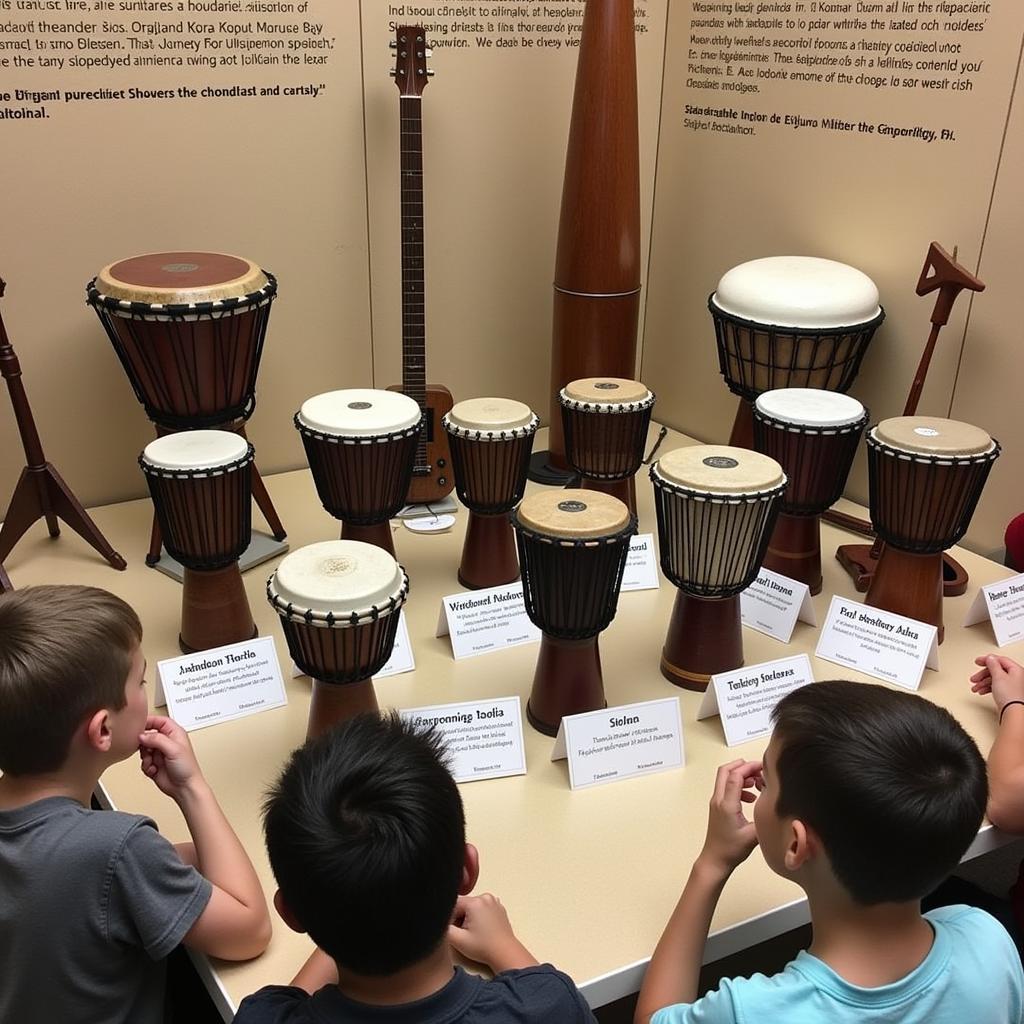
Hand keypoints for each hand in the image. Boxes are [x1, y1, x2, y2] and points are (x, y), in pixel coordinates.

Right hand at [138, 715, 204, 799]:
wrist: (184, 788)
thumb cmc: (187, 768)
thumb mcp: (173, 749)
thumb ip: (157, 739)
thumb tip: (142, 735)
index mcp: (175, 734)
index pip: (159, 721)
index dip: (148, 721)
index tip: (137, 726)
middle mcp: (166, 742)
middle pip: (148, 735)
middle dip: (144, 743)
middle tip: (146, 749)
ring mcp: (159, 753)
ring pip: (143, 749)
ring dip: (145, 757)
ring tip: (152, 762)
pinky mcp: (154, 764)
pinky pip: (143, 762)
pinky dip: (146, 766)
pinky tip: (154, 770)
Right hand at [448, 894, 536, 972]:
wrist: (505, 953)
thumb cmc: (482, 948)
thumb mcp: (457, 940)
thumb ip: (443, 928)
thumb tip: (439, 919)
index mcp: (475, 902)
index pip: (453, 905)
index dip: (450, 918)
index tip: (454, 931)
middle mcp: (485, 897)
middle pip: (463, 905)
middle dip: (459, 918)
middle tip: (463, 934)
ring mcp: (493, 901)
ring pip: (471, 907)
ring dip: (468, 918)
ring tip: (473, 933)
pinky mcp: (498, 907)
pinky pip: (481, 908)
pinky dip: (478, 917)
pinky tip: (481, 930)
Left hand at [698, 760, 761, 876]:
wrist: (715, 860)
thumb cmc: (731, 850)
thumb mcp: (752, 836)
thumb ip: (764, 820)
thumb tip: (776, 807)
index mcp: (726, 804)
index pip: (735, 776)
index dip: (748, 767)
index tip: (762, 766)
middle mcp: (718, 800)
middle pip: (725, 771)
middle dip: (742, 766)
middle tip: (759, 769)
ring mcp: (716, 803)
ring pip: (725, 779)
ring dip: (740, 776)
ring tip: (757, 783)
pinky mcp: (718, 807)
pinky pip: (726, 788)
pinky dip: (738, 786)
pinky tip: (751, 797)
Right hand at [970, 655, 1023, 712]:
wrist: (1012, 712)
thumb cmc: (1010, 695)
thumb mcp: (998, 676)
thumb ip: (992, 665)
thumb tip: (990, 658)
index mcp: (1016, 670)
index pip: (1000, 660)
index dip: (987, 660)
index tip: (978, 661)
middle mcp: (1016, 677)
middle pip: (996, 670)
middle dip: (983, 674)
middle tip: (975, 677)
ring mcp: (1012, 685)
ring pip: (995, 679)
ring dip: (983, 682)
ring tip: (975, 687)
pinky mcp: (1009, 693)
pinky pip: (996, 687)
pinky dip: (988, 688)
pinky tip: (982, 691)